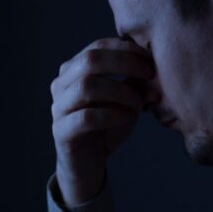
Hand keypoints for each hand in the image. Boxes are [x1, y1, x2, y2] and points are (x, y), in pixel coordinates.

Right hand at [50, 37, 158, 206]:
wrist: (88, 164)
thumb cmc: (106, 127)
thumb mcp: (125, 101)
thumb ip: (134, 82)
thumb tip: (154, 65)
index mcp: (73, 71)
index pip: (97, 47)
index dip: (125, 48)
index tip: (150, 58)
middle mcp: (61, 85)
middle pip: (90, 60)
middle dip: (125, 63)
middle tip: (149, 74)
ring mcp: (58, 108)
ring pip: (87, 86)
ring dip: (120, 91)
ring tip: (138, 103)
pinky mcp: (61, 132)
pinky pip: (86, 117)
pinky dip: (111, 115)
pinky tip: (125, 118)